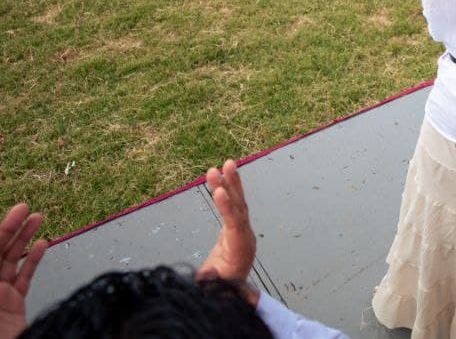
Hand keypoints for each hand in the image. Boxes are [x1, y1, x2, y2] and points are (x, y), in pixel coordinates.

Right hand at [197, 160, 256, 295]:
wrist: (231, 293)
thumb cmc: (219, 291)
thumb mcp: (214, 288)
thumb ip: (212, 281)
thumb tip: (209, 275)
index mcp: (240, 252)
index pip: (235, 226)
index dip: (227, 209)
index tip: (218, 192)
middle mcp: (245, 237)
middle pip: (239, 209)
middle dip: (231, 188)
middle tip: (223, 166)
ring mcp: (243, 231)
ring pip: (238, 203)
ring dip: (231, 183)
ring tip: (226, 162)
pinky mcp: (237, 226)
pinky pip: (234, 205)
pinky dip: (229, 190)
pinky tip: (223, 174)